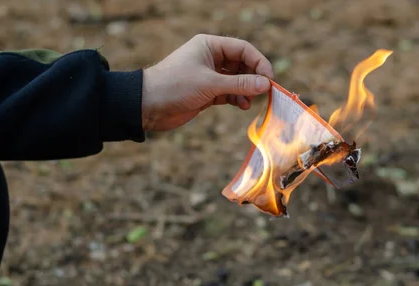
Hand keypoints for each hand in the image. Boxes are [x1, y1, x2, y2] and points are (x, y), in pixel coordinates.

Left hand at [141, 34, 274, 131]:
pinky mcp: (207, 92)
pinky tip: (242, 105)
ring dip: (246, 91)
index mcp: (210, 46)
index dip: (259, 62)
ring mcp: (209, 76)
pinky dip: (237, 98)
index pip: (243, 49)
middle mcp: (211, 58)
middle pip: (242, 65)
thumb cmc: (175, 86)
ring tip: (251, 102)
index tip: (269, 79)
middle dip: (254, 78)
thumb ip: (240, 84)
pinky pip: (229, 92)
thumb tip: (266, 84)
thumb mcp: (210, 84)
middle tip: (265, 92)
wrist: (148, 106)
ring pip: (237, 80)